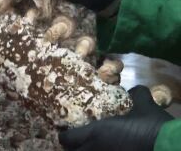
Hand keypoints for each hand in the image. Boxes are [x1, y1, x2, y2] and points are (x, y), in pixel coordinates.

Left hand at [58, 85, 173, 150]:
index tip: (66, 131)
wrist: (168, 147)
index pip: (66, 139)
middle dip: (73, 148)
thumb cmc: (151, 126)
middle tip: (77, 141)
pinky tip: (107, 150)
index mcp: (96, 133)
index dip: (65, 136)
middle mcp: (95, 150)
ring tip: (92, 146)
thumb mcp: (144, 106)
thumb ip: (136, 95)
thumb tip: (135, 89)